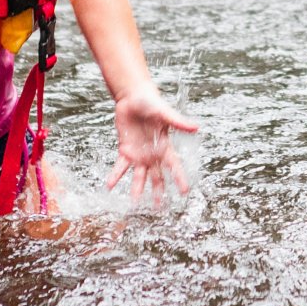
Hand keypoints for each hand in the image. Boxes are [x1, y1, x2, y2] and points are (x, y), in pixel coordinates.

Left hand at [107, 86, 200, 206]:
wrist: (133, 97)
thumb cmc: (151, 103)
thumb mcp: (164, 112)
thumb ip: (178, 121)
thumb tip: (196, 127)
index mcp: (164, 146)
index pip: (174, 165)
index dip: (179, 178)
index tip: (184, 192)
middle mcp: (152, 153)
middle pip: (157, 176)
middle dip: (158, 192)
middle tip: (159, 208)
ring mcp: (139, 154)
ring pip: (139, 176)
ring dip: (137, 189)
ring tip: (134, 204)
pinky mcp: (125, 150)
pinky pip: (120, 166)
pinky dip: (115, 176)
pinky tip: (109, 185)